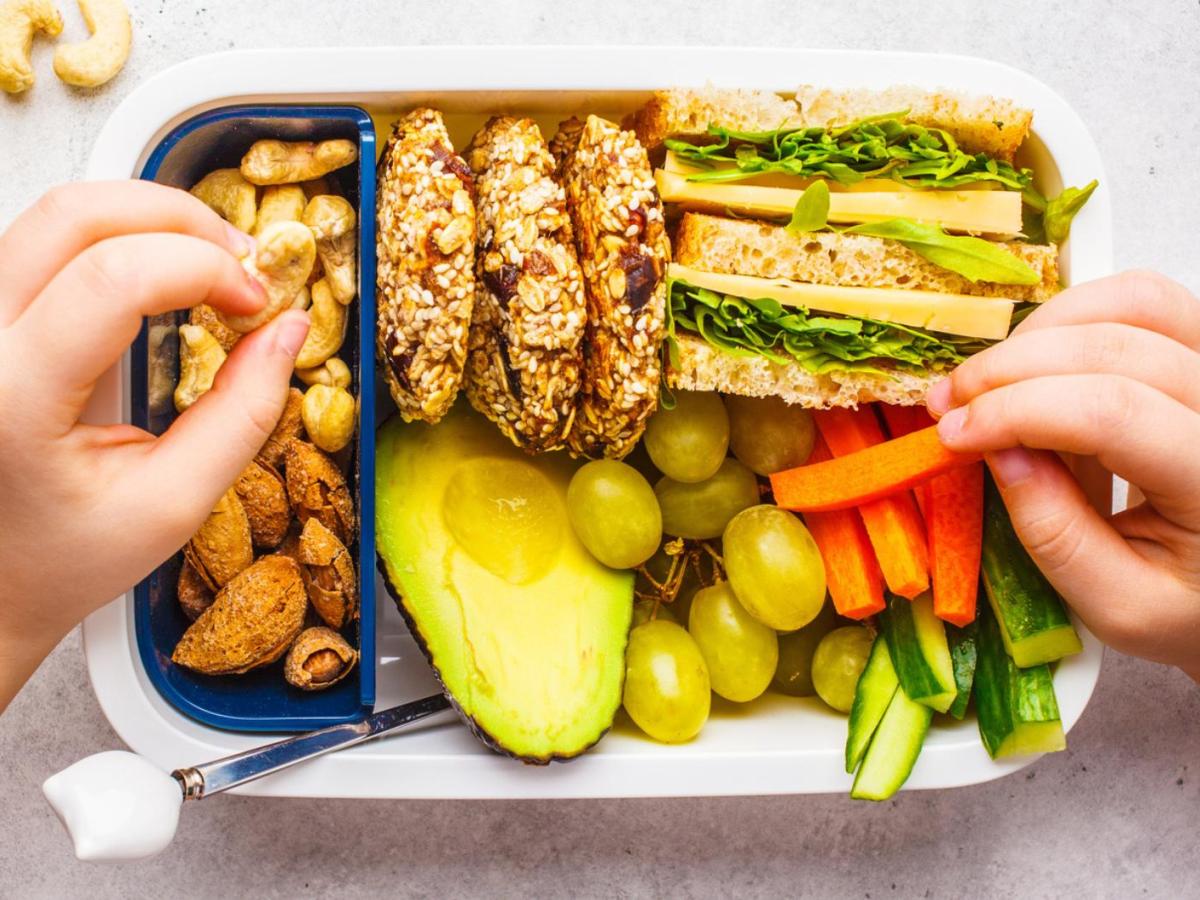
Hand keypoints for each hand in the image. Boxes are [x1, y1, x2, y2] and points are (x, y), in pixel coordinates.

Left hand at [0, 181, 309, 710]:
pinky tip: (156, 275)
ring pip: (56, 211)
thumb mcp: (174, 504)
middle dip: (180, 217)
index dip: (204, 267)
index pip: (112, 277)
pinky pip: (43, 239)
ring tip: (208, 265)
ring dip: (149, 218)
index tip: (258, 302)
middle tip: (242, 260)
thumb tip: (290, 328)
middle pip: (75, 214)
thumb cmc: (66, 556)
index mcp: (13, 398)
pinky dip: (116, 238)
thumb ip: (243, 414)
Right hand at [927, 271, 1199, 681]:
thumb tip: (995, 453)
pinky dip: (1071, 316)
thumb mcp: (1121, 605)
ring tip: (988, 382)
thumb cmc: (1188, 600)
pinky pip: (1142, 299)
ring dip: (1038, 332)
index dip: (1016, 412)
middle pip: (1114, 347)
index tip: (951, 436)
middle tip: (949, 405)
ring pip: (1131, 302)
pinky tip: (1033, 362)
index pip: (1111, 412)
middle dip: (1009, 369)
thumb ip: (1056, 538)